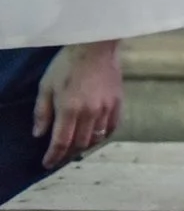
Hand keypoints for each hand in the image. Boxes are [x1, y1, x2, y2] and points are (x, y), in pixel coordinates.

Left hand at [34, 41, 120, 169]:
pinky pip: (113, 126)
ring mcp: (106, 108)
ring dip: (85, 146)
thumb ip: (42, 112)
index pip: (61, 142)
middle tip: (60, 156)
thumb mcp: (46, 86)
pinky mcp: (118, 102)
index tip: (47, 164)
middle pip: (79, 143)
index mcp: (69, 109)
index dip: (53, 156)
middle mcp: (89, 113)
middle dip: (68, 153)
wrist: (96, 46)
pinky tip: (96, 135)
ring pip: (96, 137)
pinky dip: (103, 135)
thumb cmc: (67, 64)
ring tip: (76, 147)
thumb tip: (39, 134)